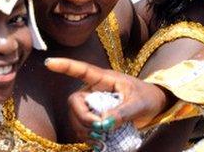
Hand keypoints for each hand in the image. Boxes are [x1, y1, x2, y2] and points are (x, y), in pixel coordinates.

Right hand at [45, 57, 167, 141]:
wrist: (154, 106)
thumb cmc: (147, 97)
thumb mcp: (138, 104)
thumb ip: (123, 113)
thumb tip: (103, 123)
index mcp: (105, 79)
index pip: (82, 71)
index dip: (65, 66)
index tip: (49, 63)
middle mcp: (94, 90)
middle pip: (74, 102)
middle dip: (83, 117)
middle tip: (100, 128)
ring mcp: (93, 103)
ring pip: (75, 117)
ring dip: (85, 130)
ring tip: (102, 137)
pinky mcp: (94, 116)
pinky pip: (81, 127)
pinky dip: (88, 136)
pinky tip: (99, 141)